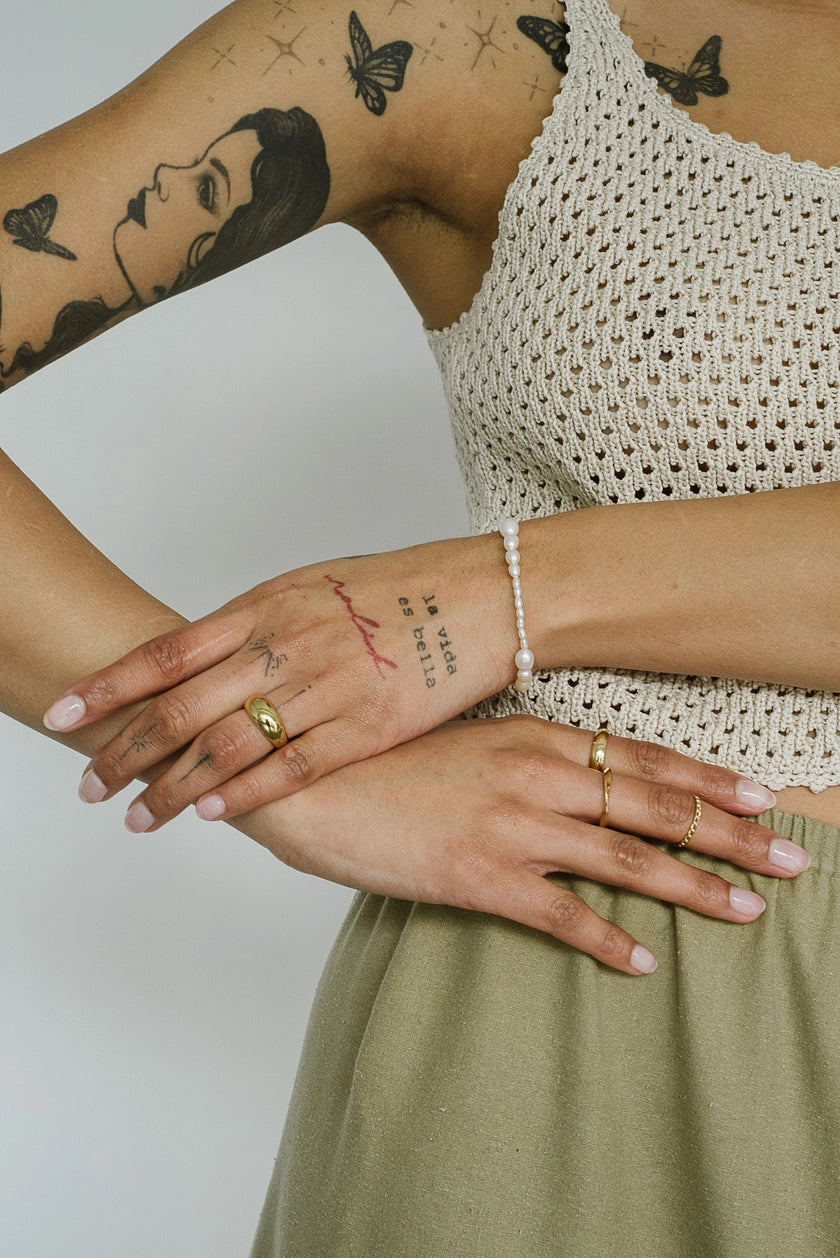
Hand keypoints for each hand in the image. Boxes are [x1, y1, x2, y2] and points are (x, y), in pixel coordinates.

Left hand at [44, 538, 510, 830]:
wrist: (482, 596)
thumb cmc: (398, 588)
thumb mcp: (313, 585)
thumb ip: (255, 622)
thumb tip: (201, 655)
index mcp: (267, 604)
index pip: (168, 651)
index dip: (109, 686)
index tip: (64, 712)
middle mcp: (286, 644)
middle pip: (184, 707)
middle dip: (126, 751)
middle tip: (89, 785)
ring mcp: (326, 686)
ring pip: (228, 747)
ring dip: (173, 788)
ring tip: (138, 816)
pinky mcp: (366, 727)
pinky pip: (292, 768)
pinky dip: (245, 794)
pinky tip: (210, 814)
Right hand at [239, 716, 803, 974]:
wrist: (304, 778)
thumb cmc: (378, 756)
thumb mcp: (459, 739)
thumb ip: (519, 755)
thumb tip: (567, 775)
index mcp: (532, 735)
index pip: (641, 756)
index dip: (706, 779)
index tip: (759, 796)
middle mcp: (536, 775)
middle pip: (653, 805)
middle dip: (729, 833)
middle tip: (790, 857)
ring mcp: (511, 824)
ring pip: (626, 857)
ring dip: (694, 885)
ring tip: (748, 909)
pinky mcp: (477, 875)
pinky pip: (560, 913)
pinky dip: (607, 940)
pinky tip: (643, 964)